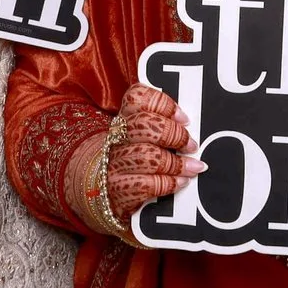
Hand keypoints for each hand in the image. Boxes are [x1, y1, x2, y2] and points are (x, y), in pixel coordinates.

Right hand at [106, 84, 203, 219]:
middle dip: (175, 135)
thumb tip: (190, 125)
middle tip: (191, 145)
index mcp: (123, 119)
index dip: (164, 104)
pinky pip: (147, 184)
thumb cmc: (127, 158)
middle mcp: (116, 138)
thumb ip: (160, 125)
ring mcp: (114, 163)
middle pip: (145, 125)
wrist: (94, 188)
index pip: (137, 98)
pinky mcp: (118, 189)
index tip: (184, 118)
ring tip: (193, 167)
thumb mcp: (137, 137)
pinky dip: (169, 183)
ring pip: (149, 156)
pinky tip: (180, 182)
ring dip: (177, 163)